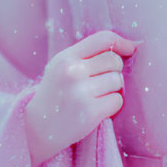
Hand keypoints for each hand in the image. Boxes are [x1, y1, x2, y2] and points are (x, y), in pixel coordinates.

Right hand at [24, 30, 137, 165]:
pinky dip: (112, 105)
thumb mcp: (62, 66)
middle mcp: (73, 71)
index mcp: (66, 57)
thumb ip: (87, 54)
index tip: (130, 49)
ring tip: (94, 96)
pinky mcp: (90, 112)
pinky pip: (117, 100)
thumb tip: (126, 47)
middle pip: (114, 61)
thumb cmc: (56, 93)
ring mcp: (81, 92)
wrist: (36, 128)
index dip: (121, 42)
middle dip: (114, 71)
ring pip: (118, 81)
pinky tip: (96, 108)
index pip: (103, 38)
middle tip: (100, 82)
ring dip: (112, 89)